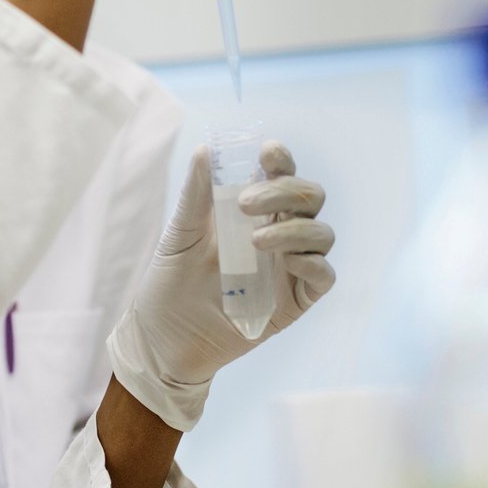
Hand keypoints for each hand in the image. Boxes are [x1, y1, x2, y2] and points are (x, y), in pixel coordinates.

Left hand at [107, 142, 334, 429]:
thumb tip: (206, 149)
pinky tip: (286, 262)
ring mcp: (291, 266)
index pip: (282, 174)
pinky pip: (323, 275)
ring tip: (255, 241)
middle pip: (309, 197)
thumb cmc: (171, 283)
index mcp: (254, 211)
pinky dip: (312, 262)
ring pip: (321, 233)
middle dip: (286, 191)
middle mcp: (279, 232)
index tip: (267, 153)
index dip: (282, 159)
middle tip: (246, 203)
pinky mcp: (297, 300)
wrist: (163, 339)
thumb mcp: (180, 234)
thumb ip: (196, 195)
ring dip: (294, 229)